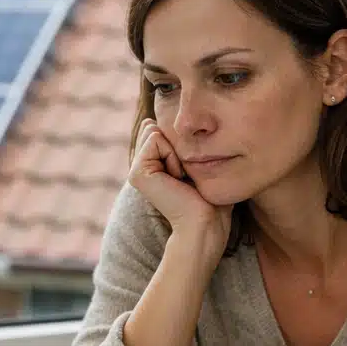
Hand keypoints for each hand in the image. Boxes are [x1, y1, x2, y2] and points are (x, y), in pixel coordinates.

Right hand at [130, 119, 231, 254]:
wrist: (205, 223)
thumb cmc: (209, 197)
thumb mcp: (196, 162)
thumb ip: (181, 143)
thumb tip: (155, 123)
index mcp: (153, 166)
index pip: (162, 130)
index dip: (184, 142)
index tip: (190, 172)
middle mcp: (142, 168)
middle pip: (157, 129)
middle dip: (179, 145)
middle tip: (186, 175)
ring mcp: (137, 170)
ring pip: (155, 132)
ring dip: (177, 151)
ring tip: (182, 177)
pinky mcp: (137, 173)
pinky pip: (155, 139)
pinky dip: (172, 155)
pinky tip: (176, 178)